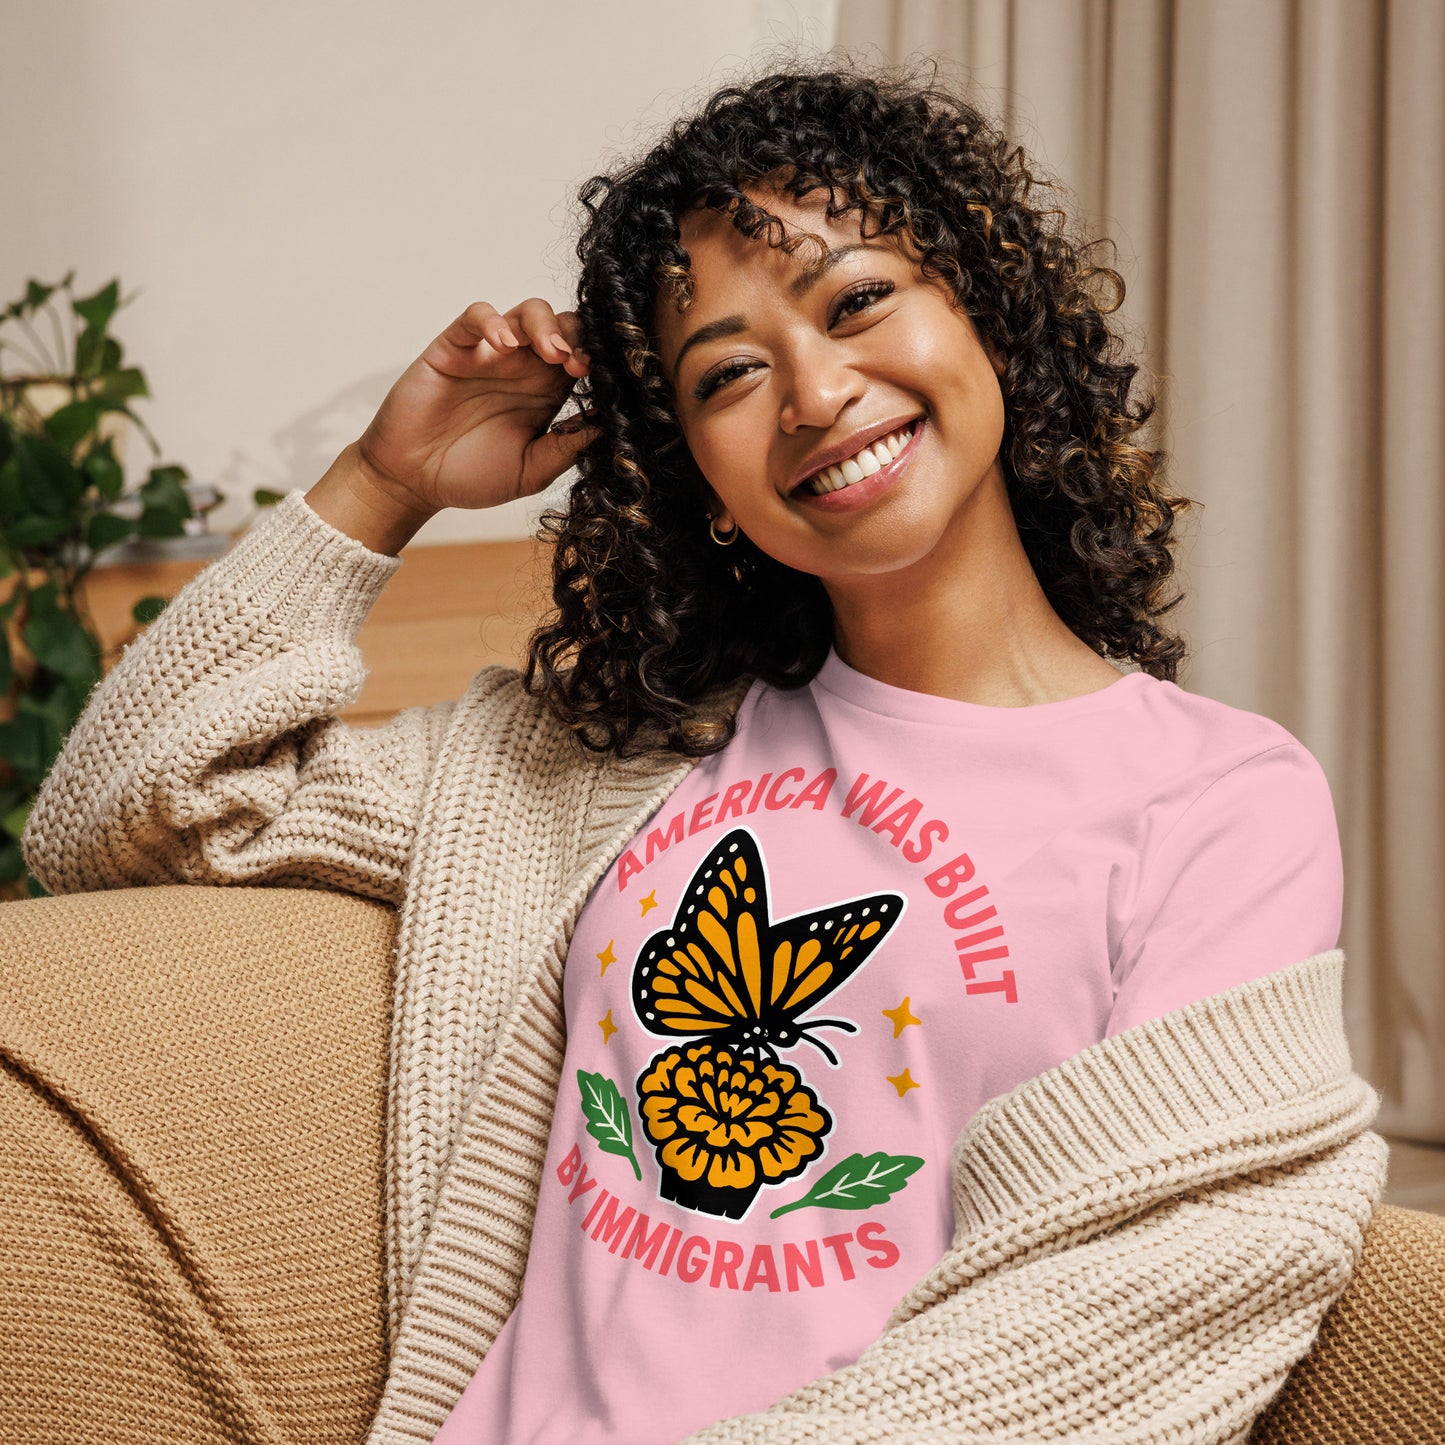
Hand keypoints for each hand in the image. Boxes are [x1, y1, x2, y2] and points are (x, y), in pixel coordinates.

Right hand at [354, 299, 597, 513]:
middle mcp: (523, 368)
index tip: (603, 379)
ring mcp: (489, 354)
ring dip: (546, 325)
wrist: (414, 481)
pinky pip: (475, 316)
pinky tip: (503, 345)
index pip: (583, 358)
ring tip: (551, 352)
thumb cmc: (471, 476)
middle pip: (563, 326)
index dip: (596, 361)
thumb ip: (565, 449)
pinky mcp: (454, 347)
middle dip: (578, 337)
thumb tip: (607, 426)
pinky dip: (492, 321)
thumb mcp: (530, 472)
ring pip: (527, 312)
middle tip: (578, 365)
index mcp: (547, 393)